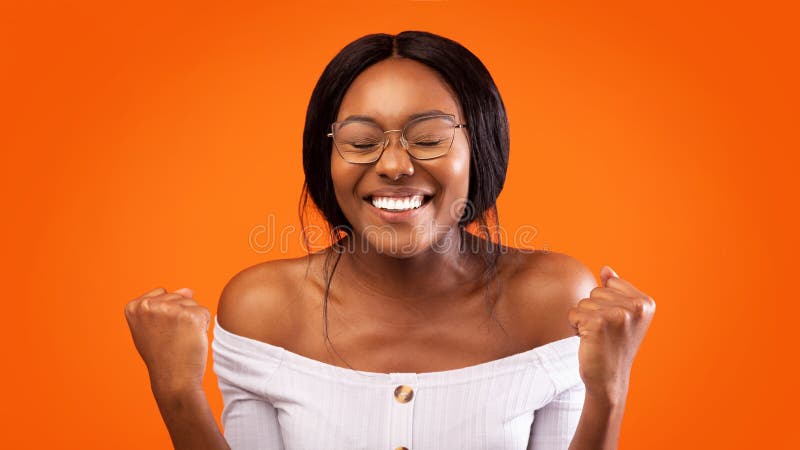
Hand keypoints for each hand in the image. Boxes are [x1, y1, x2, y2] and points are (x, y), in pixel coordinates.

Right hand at [124, 287, 210, 394]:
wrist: (173, 380)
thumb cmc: (163, 355)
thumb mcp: (152, 327)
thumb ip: (163, 305)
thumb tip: (187, 290)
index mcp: (134, 307)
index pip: (162, 293)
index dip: (167, 314)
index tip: (160, 332)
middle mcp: (149, 306)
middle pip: (178, 296)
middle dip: (180, 316)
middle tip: (171, 338)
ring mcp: (169, 310)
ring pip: (192, 303)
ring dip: (192, 320)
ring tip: (180, 340)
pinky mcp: (190, 316)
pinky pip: (204, 312)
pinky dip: (203, 326)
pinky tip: (191, 340)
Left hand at [568, 266, 655, 401]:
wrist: (608, 379)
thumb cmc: (612, 345)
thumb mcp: (621, 316)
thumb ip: (615, 291)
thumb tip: (606, 269)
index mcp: (645, 303)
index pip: (610, 283)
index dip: (605, 303)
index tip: (616, 325)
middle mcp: (636, 307)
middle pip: (595, 291)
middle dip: (593, 311)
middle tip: (605, 334)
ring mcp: (619, 314)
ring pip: (583, 302)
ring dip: (584, 320)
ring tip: (598, 337)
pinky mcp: (599, 323)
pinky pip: (574, 313)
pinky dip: (575, 327)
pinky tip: (588, 341)